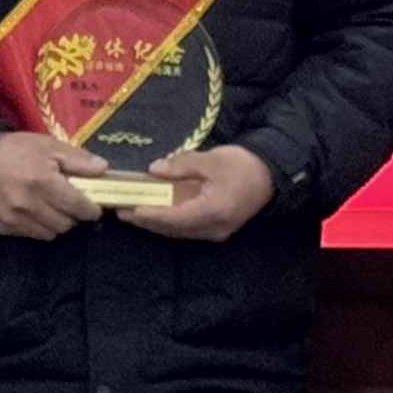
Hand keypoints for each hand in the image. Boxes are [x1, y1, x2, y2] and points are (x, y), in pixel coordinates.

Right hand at [0, 127, 106, 237]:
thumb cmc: (16, 150)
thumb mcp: (49, 146)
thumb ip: (77, 159)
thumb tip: (103, 169)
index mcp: (42, 182)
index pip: (77, 206)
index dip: (91, 210)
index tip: (94, 207)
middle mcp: (28, 204)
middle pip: (66, 224)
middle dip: (73, 216)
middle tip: (71, 204)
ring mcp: (14, 218)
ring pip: (50, 233)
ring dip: (57, 223)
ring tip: (53, 208)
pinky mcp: (4, 227)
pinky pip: (31, 234)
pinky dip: (39, 226)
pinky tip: (36, 212)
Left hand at [125, 140, 276, 240]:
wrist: (271, 176)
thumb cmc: (242, 165)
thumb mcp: (211, 159)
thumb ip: (182, 165)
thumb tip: (154, 170)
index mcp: (213, 211)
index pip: (174, 217)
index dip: (149, 214)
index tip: (128, 209)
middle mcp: (213, 228)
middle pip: (173, 229)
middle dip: (147, 221)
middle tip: (122, 212)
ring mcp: (215, 232)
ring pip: (179, 232)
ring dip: (156, 224)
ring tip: (133, 213)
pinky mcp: (216, 230)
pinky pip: (187, 230)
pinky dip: (169, 222)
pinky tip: (156, 214)